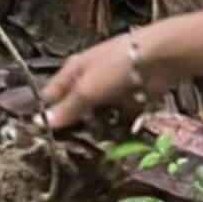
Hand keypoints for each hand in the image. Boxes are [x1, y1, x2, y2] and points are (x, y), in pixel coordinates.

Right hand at [42, 30, 163, 130]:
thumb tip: (43, 123)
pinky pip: (120, 116)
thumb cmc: (116, 66)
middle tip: (74, 144)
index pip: (52, 95)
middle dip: (77, 124)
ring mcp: (111, 88)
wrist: (159, 58)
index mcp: (73, 70)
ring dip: (99, 127)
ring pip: (99, 114)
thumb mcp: (86, 90)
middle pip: (77, 106)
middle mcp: (90, 78)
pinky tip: (118, 136)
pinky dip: (119, 125)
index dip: (48, 115)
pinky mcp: (131, 97)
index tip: (48, 135)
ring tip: (98, 141)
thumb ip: (67, 108)